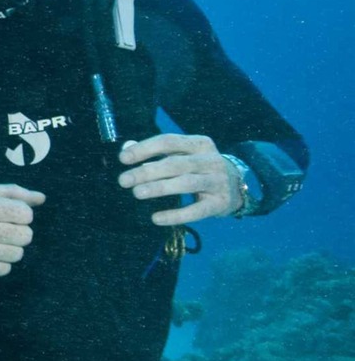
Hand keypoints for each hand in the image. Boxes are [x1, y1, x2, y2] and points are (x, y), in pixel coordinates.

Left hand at [117, 134, 242, 225]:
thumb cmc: (199, 168)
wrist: (237, 186)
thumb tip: (125, 149)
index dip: (145, 149)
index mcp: (199, 144)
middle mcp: (211, 160)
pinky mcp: (220, 203)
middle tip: (123, 180)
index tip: (123, 159)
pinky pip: (197, 211)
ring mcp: (218, 181)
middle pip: (175, 164)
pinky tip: (156, 218)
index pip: (169, 141)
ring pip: (186, 183)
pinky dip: (176, 215)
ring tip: (136, 193)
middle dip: (147, 171)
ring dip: (159, 188)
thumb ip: (154, 152)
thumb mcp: (183, 155)